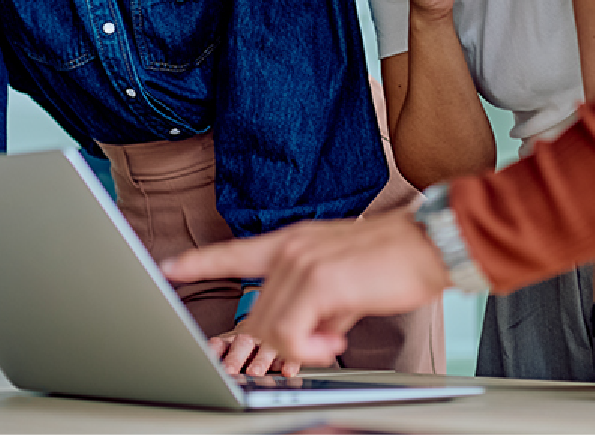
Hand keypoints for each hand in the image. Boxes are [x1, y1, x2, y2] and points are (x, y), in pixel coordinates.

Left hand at [162, 209, 450, 365]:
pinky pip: (293, 334)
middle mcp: (290, 248)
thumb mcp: (341, 283)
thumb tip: (297, 339)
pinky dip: (312, 349)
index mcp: (293, 242)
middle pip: (256, 314)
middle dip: (274, 346)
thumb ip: (311, 303)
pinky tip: (334, 339)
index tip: (168, 266)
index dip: (198, 261)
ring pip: (272, 328)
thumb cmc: (391, 263)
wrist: (427, 245)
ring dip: (301, 348)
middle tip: (312, 352)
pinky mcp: (317, 279)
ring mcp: (300, 261)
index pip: (234, 252)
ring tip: (333, 338)